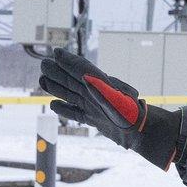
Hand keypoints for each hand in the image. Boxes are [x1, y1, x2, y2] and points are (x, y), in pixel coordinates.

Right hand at [37, 47, 180, 171]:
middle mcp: (96, 94)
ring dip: (57, 88)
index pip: (82, 69)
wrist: (143, 134)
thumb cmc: (132, 117)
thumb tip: (85, 76)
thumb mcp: (117, 101)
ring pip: (70, 95)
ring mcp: (94, 107)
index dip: (69, 60)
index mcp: (101, 84)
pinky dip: (63, 109)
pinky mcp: (95, 120)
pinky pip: (75, 113)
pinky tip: (54, 105)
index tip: (57, 52)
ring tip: (43, 80)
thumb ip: (101, 89)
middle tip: (43, 64)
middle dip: (57, 72)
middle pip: (72, 80)